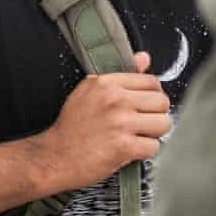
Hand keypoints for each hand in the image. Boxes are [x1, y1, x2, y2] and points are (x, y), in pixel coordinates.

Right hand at [33, 68, 170, 192]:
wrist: (52, 157)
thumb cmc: (71, 127)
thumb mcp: (88, 93)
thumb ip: (121, 75)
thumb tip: (144, 58)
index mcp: (105, 83)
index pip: (151, 81)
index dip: (150, 96)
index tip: (140, 106)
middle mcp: (114, 100)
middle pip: (162, 102)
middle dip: (154, 115)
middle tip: (138, 124)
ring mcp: (120, 123)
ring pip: (164, 124)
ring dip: (152, 134)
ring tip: (133, 137)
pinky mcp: (124, 146)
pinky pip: (154, 146)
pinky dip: (143, 152)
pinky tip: (127, 150)